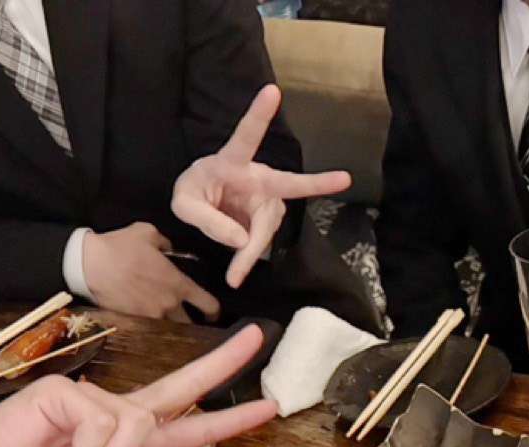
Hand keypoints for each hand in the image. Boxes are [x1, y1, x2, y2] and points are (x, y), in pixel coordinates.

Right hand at [83, 222, 219, 322]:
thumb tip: (170, 249)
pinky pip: (149, 329)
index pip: (208, 305)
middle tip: (191, 321)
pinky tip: (148, 321)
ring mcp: (150, 316)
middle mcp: (169, 305)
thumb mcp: (147, 233)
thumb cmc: (119, 247)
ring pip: (170, 329)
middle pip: (191, 324)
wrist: (88, 264)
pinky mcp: (133, 322)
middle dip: (193, 323)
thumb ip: (166, 243)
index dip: (214, 311)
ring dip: (172, 327)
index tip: (213, 313)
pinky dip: (151, 327)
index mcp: (178, 284)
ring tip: (168, 322)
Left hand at [171, 84, 350, 288]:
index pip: (246, 136)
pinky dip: (247, 261)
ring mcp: (267, 201)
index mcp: (232, 161)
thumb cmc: (194, 192)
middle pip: (287, 186)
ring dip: (249, 253)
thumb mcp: (184, 204)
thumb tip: (242, 241)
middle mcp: (258, 178)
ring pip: (265, 230)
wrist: (204, 205)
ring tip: (234, 274)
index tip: (273, 91)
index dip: (259, 115)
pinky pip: (260, 244)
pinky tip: (236, 273)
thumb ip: (207, 219)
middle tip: (344, 179)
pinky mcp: (268, 220)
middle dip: (317, 182)